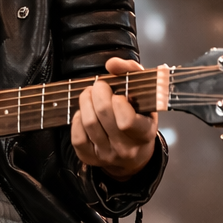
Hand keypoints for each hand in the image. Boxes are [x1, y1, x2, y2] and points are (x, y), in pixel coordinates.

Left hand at [72, 57, 157, 179]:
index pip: (126, 121)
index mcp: (144, 133)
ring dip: (85, 102)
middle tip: (99, 86)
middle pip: (103, 116)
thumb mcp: (144, 93)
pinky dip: (77, 120)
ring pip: (88, 124)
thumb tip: (112, 64)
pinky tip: (84, 113)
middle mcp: (126, 149)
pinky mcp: (90, 158)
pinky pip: (77, 137)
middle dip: (98, 93)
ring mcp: (107, 156)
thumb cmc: (140, 116)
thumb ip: (131, 72)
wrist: (134, 152)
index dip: (118, 102)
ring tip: (89, 94)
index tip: (118, 94)